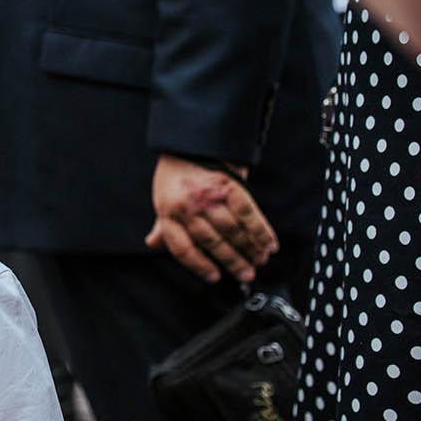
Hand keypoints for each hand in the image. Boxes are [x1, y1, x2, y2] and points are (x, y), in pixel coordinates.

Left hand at [145, 154, 278, 282]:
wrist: (189, 143)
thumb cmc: (175, 176)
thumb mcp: (162, 199)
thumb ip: (162, 224)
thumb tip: (152, 243)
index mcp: (167, 212)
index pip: (182, 248)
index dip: (200, 266)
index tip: (215, 277)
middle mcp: (187, 206)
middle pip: (212, 242)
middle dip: (233, 262)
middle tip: (246, 275)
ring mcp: (208, 196)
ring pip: (232, 231)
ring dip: (250, 249)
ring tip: (259, 260)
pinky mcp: (228, 186)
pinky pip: (248, 213)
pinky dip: (261, 231)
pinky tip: (268, 243)